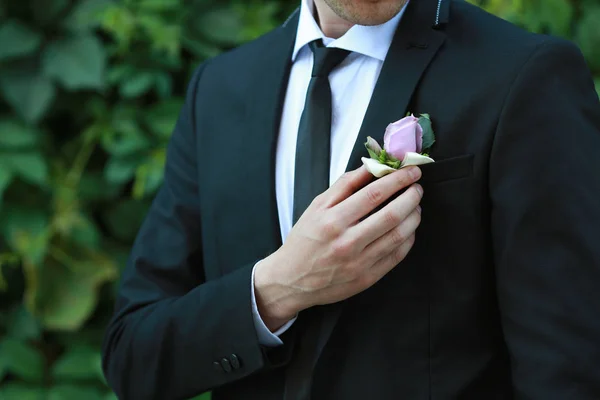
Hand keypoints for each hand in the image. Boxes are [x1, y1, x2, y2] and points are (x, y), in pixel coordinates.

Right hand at [254, 165, 422, 330]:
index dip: (397, 180)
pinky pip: (397, 255)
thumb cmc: (304, 240)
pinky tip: (409, 229)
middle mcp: (347, 242)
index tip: (410, 171)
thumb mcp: (316, 206)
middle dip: (411, 196)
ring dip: (414, 216)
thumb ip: (345, 185)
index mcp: (333, 220)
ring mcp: (359, 262)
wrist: (292, 280)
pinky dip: (408, 238)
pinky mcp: (367, 278)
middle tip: (417, 186)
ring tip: (415, 205)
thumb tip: (371, 166)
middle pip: (392, 214)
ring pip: (399, 235)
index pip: (374, 194)